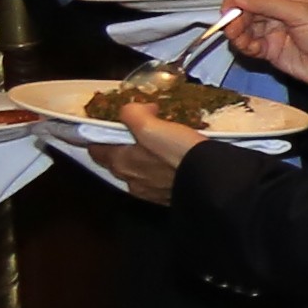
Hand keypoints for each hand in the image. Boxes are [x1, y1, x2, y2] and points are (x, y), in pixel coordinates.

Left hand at [85, 118, 209, 200]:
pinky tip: (171, 162)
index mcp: (119, 161)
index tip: (106, 125)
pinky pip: (155, 180)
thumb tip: (135, 110)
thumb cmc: (178, 151)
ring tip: (157, 145)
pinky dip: (157, 170)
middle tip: (136, 131)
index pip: (95, 149)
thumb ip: (133, 113)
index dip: (96, 136)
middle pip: (115, 161)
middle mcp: (129, 179)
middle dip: (121, 147)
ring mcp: (149, 192)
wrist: (212, 182)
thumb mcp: (151, 125)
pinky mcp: (167, 197)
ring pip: (136, 171)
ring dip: (141, 159)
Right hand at [221, 0, 307, 88]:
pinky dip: (243, 44)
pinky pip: (249, 44)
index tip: (230, 2)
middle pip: (247, 7)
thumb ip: (268, 5)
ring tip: (236, 36)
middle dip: (236, 14)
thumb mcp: (301, 14)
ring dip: (237, 30)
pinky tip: (246, 46)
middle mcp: (279, 10)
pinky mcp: (270, 48)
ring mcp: (273, 29)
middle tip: (230, 23)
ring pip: (245, 26)